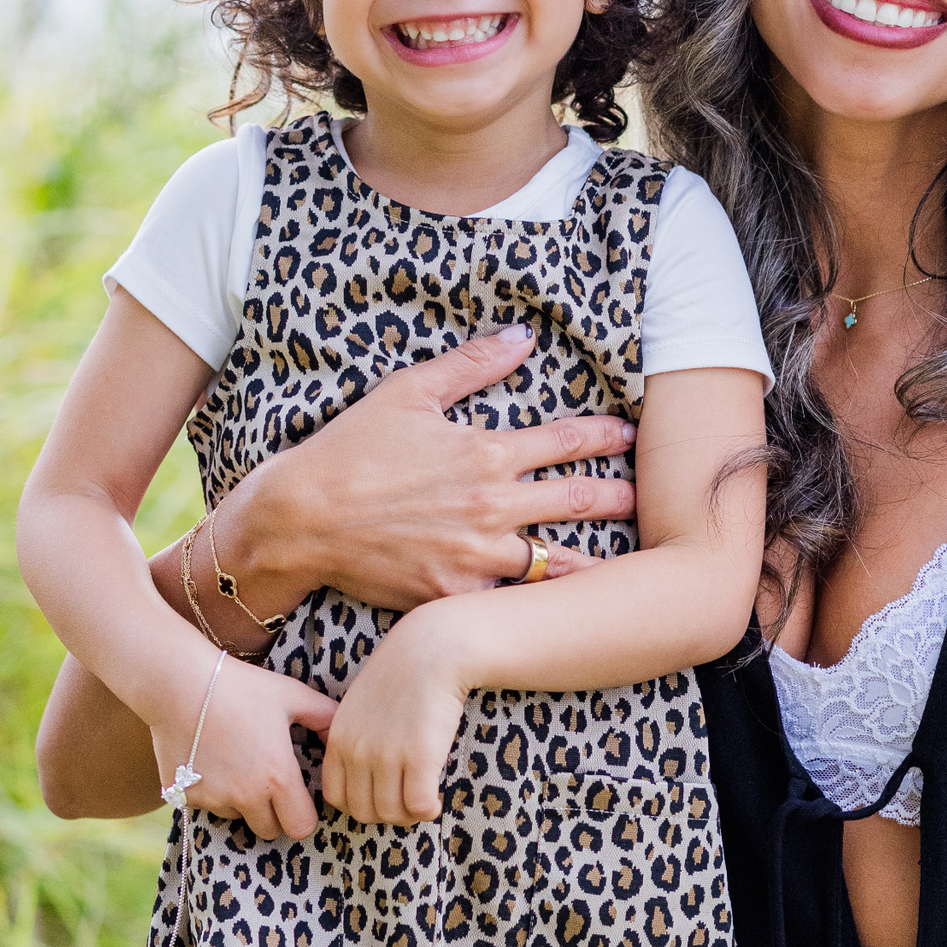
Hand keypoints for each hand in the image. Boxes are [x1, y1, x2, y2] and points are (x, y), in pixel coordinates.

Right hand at [149, 657, 336, 844]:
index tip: (299, 798)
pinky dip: (211, 791)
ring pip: (236, 817)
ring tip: (236, 762)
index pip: (301, 827)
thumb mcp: (292, 696)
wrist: (180, 682)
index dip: (303, 815)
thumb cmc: (242, 686)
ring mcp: (212, 798)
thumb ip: (326, 717)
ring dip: (241, 801)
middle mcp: (245, 796)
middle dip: (274, 813)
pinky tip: (210, 760)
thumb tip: (344, 736)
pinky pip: (206, 805)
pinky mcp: (183, 795)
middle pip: (269, 830)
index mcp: (278, 777)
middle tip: (268, 782)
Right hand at [226, 327, 636, 616]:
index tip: (628, 434)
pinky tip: (561, 609)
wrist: (299, 521)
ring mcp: (477, 557)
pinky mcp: (455, 596)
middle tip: (647, 499)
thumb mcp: (407, 393)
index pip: (566, 441)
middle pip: (578, 500)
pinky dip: (535, 602)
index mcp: (486, 453)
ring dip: (593, 558)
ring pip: (557, 561)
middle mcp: (492, 508)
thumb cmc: (349, 451)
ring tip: (624, 562)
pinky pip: (510, 600)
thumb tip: (522, 337)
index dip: (604, 435)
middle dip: (618, 497)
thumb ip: (471, 366)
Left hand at [319, 612, 469, 826]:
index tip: (381, 798)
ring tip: (423, 803)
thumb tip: (366, 774)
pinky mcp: (420, 758)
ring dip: (409, 816)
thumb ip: (355, 738)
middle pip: (363, 811)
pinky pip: (419, 806)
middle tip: (406, 804)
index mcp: (339, 740)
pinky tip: (435, 802)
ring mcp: (387, 756)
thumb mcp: (360, 706)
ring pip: (392, 813)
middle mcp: (357, 752)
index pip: (336, 797)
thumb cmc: (402, 675)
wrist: (432, 650)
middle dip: (386, 815)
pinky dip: (428, 811)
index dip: (360, 805)